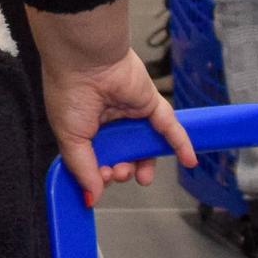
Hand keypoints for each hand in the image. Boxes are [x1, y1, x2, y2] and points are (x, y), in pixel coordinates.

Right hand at [42, 47, 196, 206]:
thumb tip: (91, 197)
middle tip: (118, 173)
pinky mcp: (152, 104)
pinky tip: (188, 161)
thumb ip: (82, 169)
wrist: (85, 61)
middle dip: (122, 170)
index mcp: (86, 127)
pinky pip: (170, 128)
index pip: (99, 157)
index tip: (101, 179)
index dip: (102, 173)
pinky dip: (180, 144)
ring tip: (140, 175)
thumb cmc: (68, 91)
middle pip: (123, 155)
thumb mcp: (69, 138)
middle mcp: (110, 121)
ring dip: (144, 165)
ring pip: (144, 146)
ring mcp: (132, 113)